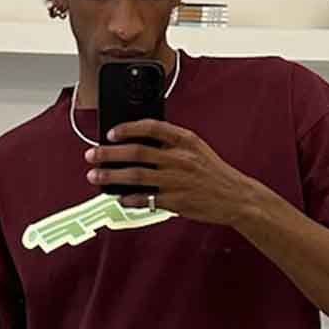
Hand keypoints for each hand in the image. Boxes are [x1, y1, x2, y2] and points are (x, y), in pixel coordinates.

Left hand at [87, 119, 262, 227]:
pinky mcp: (176, 201)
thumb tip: (138, 142)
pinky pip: (147, 199)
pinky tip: (119, 197)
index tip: (111, 133)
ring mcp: (177, 181)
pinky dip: (130, 198)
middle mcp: (179, 158)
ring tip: (95, 177)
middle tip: (92, 155)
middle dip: (109, 154)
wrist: (236, 197)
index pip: (152, 127)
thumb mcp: (196, 149)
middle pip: (137, 152)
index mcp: (185, 140)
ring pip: (136, 176)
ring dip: (111, 176)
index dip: (128, 128)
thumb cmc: (213, 172)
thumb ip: (171, 143)